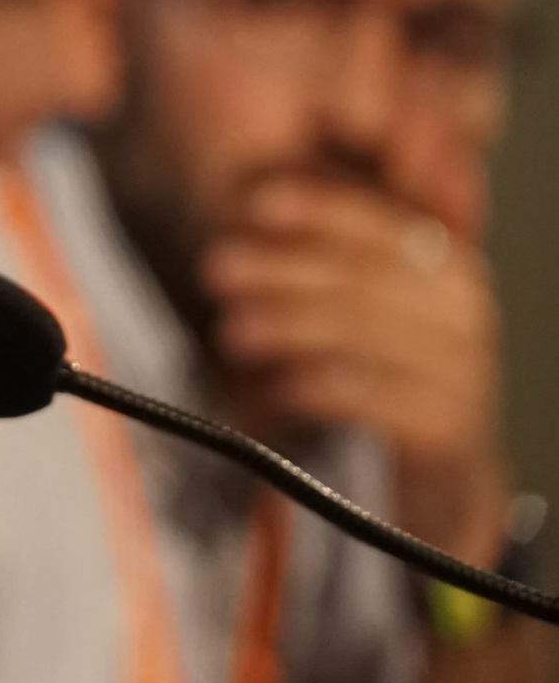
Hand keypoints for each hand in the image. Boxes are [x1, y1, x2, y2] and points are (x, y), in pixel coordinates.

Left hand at [200, 176, 511, 559]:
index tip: (259, 205)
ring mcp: (463, 373)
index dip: (321, 210)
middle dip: (284, 269)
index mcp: (445, 270)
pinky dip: (320, 387)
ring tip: (232, 329)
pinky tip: (278, 385)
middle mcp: (462, 314)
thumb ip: (320, 266)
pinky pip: (376, 399)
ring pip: (367, 334)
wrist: (436, 477)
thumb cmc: (382, 381)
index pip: (381, 227)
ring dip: (290, 326)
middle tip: (218, 270)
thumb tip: (248, 216)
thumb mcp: (356, 316)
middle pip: (366, 278)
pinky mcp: (449, 430)